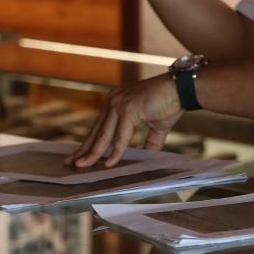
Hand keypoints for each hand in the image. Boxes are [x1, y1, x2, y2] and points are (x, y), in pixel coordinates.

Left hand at [65, 74, 181, 167]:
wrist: (183, 88)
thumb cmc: (170, 102)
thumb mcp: (156, 125)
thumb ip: (148, 141)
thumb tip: (146, 158)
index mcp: (117, 100)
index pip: (99, 125)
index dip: (89, 142)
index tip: (78, 155)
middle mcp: (114, 100)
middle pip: (96, 130)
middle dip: (84, 149)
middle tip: (71, 164)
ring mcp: (120, 103)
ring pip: (104, 134)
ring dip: (93, 153)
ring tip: (83, 166)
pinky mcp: (129, 109)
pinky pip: (120, 136)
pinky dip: (115, 151)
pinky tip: (110, 162)